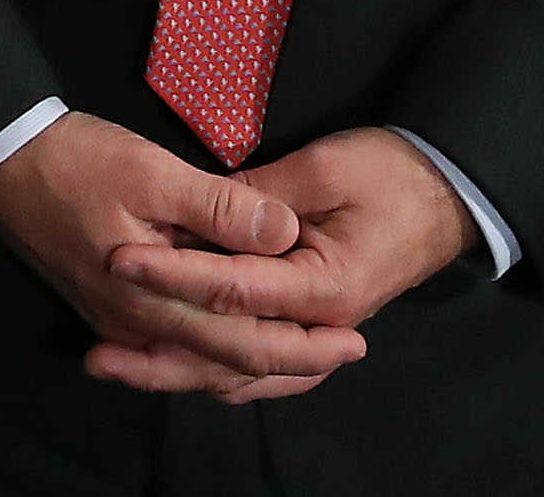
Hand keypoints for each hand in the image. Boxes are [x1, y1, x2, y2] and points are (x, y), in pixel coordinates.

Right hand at [0, 110, 347, 401]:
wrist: (4, 166)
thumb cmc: (80, 163)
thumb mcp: (155, 173)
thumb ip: (222, 209)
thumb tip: (285, 235)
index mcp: (155, 301)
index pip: (242, 342)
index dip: (301, 347)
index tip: (353, 341)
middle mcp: (140, 327)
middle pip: (227, 363)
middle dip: (292, 363)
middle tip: (349, 352)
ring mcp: (123, 323)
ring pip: (202, 363)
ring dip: (257, 364)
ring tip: (311, 358)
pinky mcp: (114, 309)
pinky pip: (177, 348)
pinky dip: (218, 353)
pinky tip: (246, 342)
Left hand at [99, 127, 479, 393]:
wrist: (448, 194)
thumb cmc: (394, 173)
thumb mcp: (327, 167)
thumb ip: (262, 197)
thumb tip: (200, 215)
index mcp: (327, 286)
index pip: (233, 289)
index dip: (173, 274)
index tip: (120, 259)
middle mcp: (320, 326)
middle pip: (228, 356)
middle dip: (159, 352)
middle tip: (95, 352)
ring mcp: (316, 334)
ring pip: (239, 376)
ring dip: (177, 374)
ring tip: (116, 367)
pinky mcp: (310, 328)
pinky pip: (256, 369)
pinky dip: (211, 372)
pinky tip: (169, 365)